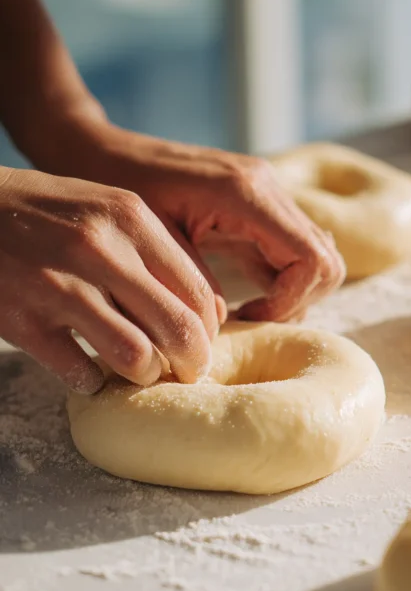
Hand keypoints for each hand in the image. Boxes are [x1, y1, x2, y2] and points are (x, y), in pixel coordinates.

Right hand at [0, 168, 218, 392]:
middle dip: (192, 362)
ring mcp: (58, 286)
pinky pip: (79, 372)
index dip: (209, 331)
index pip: (196, 291)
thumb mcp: (109, 210)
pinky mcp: (21, 319)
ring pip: (135, 357)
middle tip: (186, 372)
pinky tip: (85, 369)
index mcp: (130, 219)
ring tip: (137, 370)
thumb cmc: (49, 212)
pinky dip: (90, 380)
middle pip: (177, 329)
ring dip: (143, 374)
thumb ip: (157, 251)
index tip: (202, 344)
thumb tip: (210, 311)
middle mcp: (100, 250)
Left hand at [54, 121, 345, 321]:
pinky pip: (292, 249)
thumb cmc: (116, 190)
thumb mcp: (154, 241)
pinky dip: (280, 280)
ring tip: (245, 312)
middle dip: (297, 302)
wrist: (98, 151)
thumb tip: (225, 325)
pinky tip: (241, 295)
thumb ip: (197, 282)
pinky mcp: (259, 204)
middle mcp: (267, 187)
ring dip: (291, 293)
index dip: (290, 303)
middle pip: (327, 262)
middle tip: (251, 320)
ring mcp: (267, 193)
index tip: (248, 319)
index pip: (312, 261)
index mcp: (246, 194)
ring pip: (317, 257)